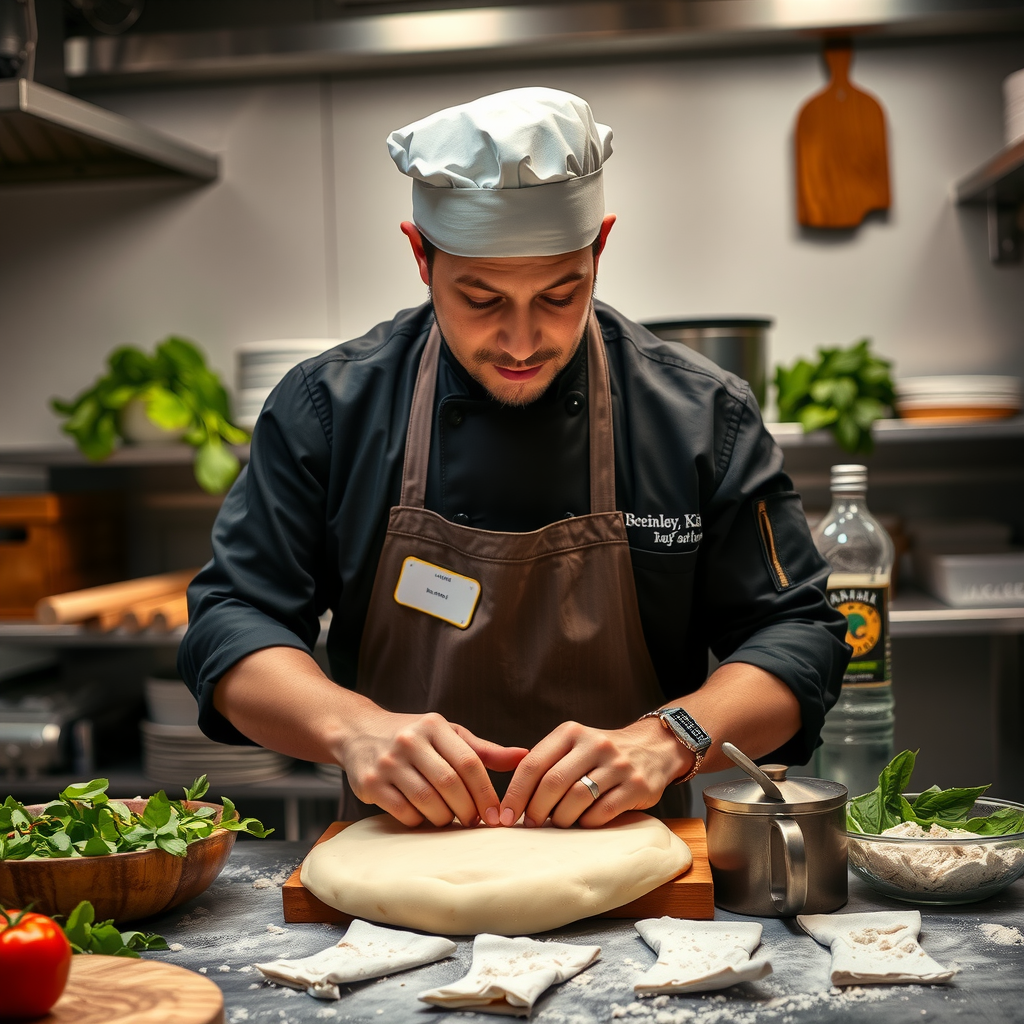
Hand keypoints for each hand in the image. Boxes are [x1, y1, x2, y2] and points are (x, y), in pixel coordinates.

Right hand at [338, 709, 527, 828]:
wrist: (358, 732)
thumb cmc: (415, 737)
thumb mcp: (448, 735)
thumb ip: (484, 750)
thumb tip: (524, 756)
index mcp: (434, 726)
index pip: (469, 762)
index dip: (485, 792)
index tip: (495, 813)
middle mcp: (410, 740)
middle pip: (449, 784)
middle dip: (467, 809)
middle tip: (474, 822)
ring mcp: (388, 762)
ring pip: (427, 801)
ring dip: (444, 818)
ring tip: (450, 819)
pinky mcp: (371, 783)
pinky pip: (403, 812)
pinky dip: (419, 821)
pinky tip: (424, 817)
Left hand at [499, 718, 689, 828]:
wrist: (653, 748)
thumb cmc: (600, 754)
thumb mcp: (573, 745)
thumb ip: (546, 763)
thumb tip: (510, 800)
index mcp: (571, 732)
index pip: (533, 764)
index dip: (515, 793)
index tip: (505, 815)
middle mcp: (594, 744)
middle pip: (553, 783)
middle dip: (536, 810)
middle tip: (531, 824)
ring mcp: (618, 765)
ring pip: (577, 799)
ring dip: (561, 818)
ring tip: (558, 823)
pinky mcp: (636, 786)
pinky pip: (602, 812)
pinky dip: (587, 822)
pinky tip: (583, 822)